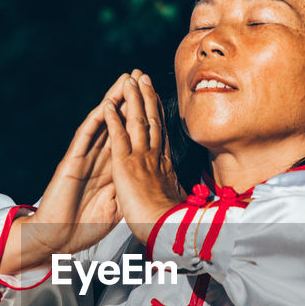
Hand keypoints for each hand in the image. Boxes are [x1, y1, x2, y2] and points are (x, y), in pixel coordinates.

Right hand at [0, 78, 130, 273]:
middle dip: (132, 99)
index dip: (144, 118)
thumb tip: (148, 187)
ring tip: (127, 78)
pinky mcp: (72, 162)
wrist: (58, 239)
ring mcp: (86, 157)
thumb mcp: (116, 207)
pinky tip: (106, 104)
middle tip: (144, 76)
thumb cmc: (83, 226)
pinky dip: (96, 120)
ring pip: (104, 123)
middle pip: (120, 122)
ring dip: (115, 100)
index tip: (159, 100)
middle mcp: (100, 158)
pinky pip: (86, 136)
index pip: (131, 137)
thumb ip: (129, 191)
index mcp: (112, 168)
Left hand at [104, 70, 186, 243]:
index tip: (157, 99)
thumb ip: (180, 194)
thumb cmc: (173, 222)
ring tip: (129, 79)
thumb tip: (194, 198)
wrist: (165, 228)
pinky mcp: (125, 164)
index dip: (159, 114)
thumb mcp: (179, 203)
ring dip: (133, 99)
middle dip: (148, 97)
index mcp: (165, 167)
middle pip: (152, 121)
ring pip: (137, 121)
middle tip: (143, 77)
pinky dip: (114, 118)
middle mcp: (155, 157)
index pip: (161, 135)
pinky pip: (118, 136)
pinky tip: (109, 102)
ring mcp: (141, 158)